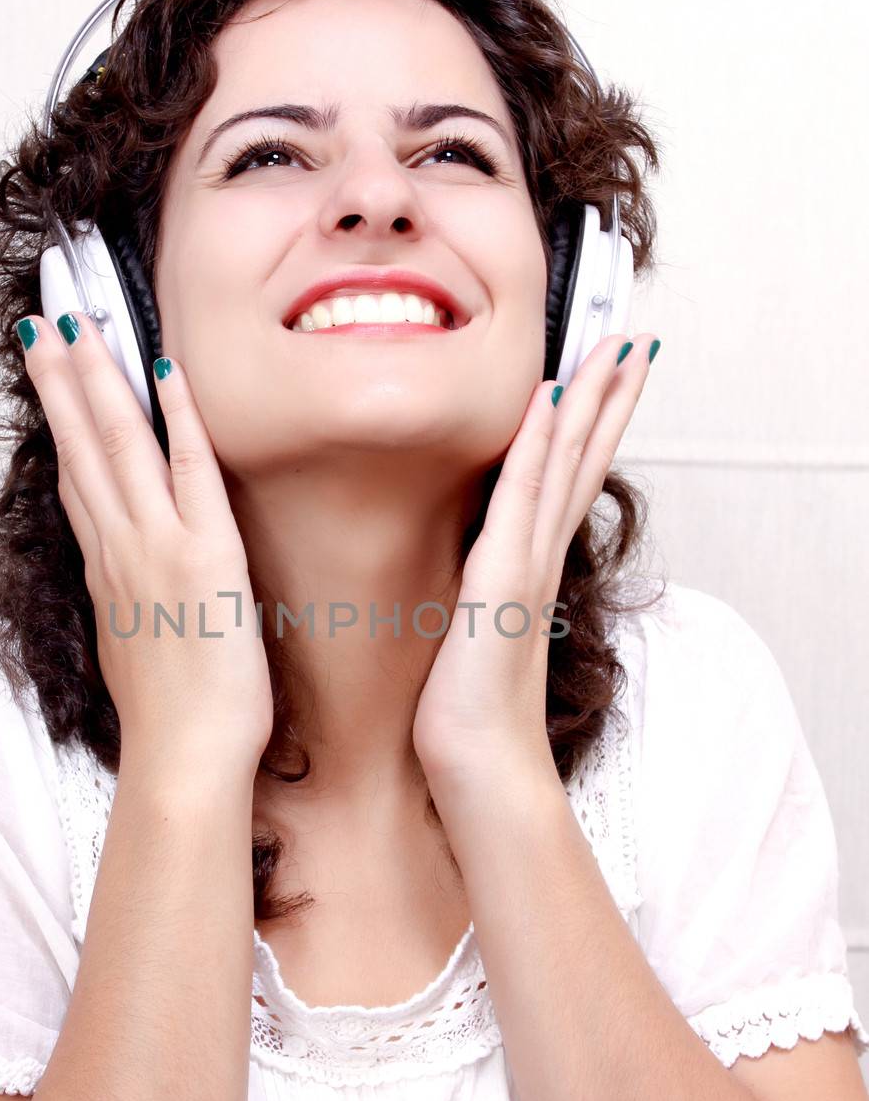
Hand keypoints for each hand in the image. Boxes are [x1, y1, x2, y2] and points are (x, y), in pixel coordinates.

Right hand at [20, 313, 273, 769]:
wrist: (183, 760)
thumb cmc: (170, 719)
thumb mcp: (133, 648)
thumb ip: (128, 602)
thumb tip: (129, 585)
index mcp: (107, 570)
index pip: (77, 475)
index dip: (61, 418)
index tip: (47, 369)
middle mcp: (121, 548)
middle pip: (82, 445)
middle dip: (62, 375)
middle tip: (44, 315)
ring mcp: (157, 546)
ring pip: (119, 445)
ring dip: (100, 377)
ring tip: (80, 320)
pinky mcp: (204, 555)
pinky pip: (190, 469)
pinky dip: (178, 417)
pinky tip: (166, 370)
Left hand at [412, 331, 658, 785]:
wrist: (481, 760)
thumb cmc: (468, 709)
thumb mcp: (473, 633)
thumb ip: (479, 593)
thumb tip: (467, 574)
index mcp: (531, 565)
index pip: (568, 478)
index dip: (591, 425)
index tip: (607, 376)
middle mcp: (539, 555)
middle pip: (583, 458)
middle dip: (609, 397)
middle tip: (633, 340)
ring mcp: (528, 562)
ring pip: (566, 462)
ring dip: (591, 401)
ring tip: (616, 347)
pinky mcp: (505, 575)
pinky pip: (522, 494)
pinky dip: (537, 444)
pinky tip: (548, 398)